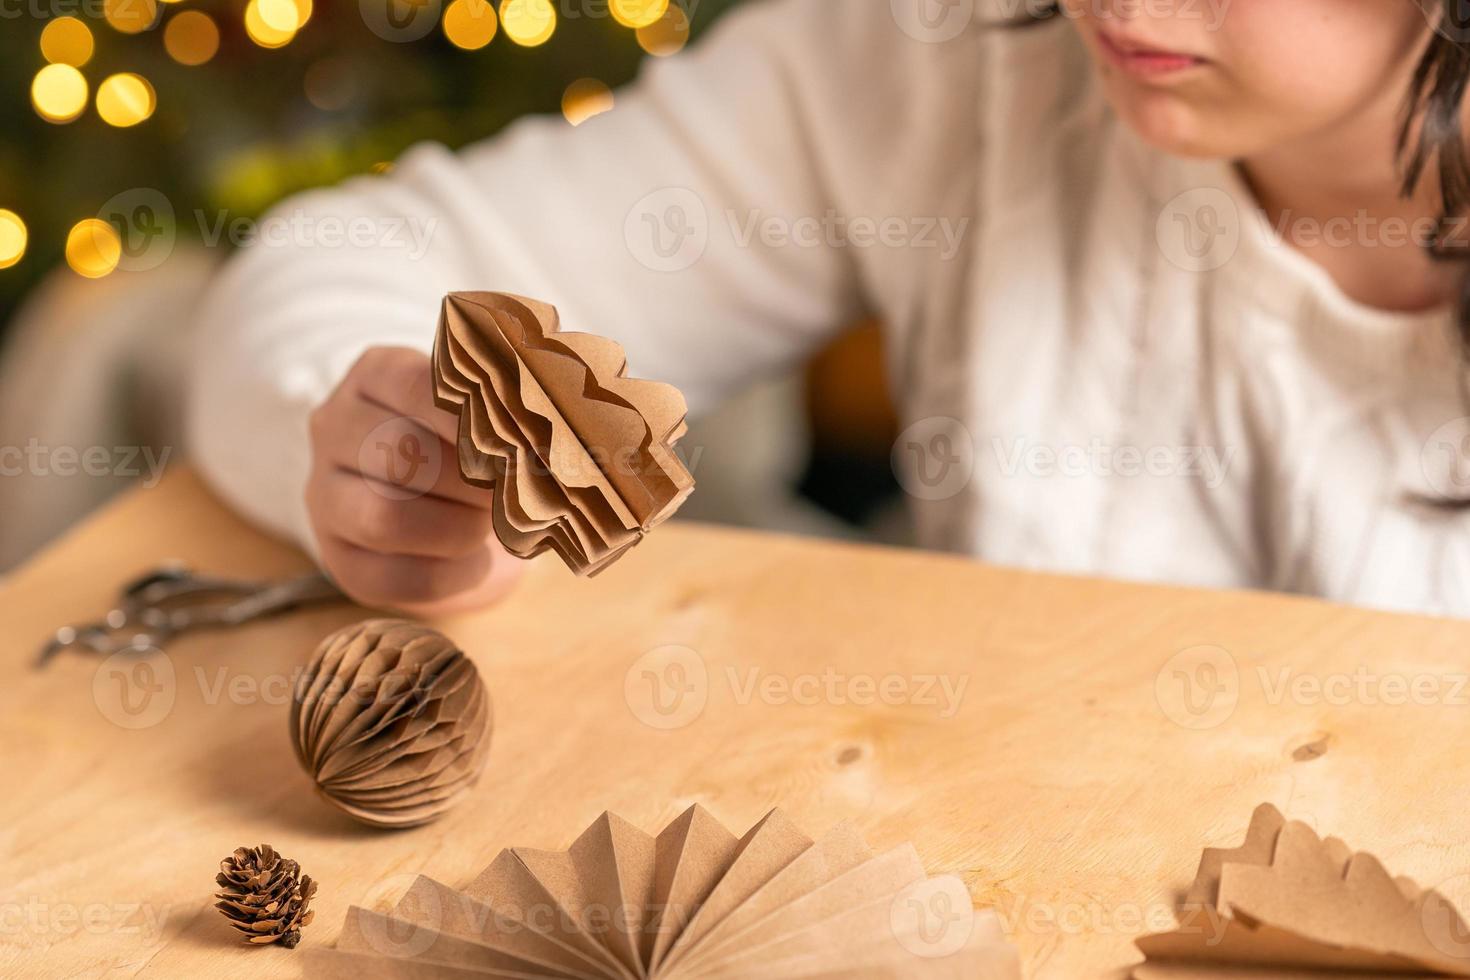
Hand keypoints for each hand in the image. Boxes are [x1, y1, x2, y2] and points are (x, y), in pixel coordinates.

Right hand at [306, 346, 522, 615]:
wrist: (434, 498)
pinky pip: (387, 576)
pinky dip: (446, 576)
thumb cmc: (471, 440)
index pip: (412, 383)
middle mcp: (335, 429)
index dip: (471, 416)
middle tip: (522, 492)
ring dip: (458, 529)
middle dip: (472, 481)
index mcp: (374, 375)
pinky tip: (480, 563)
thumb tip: (573, 424)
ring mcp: (326, 496)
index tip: (523, 439)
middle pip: (397, 453)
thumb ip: (512, 406)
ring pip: (384, 518)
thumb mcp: (482, 407)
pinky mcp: (338, 558)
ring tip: (499, 527)